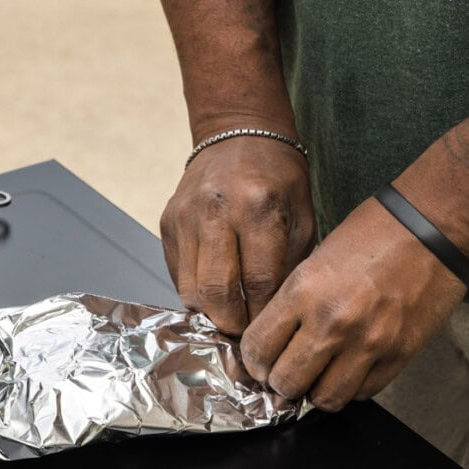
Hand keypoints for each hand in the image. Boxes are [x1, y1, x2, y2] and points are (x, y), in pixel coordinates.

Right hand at [160, 136, 315, 334]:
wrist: (238, 135)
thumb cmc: (278, 178)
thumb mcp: (302, 216)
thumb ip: (290, 265)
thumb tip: (276, 316)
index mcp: (258, 207)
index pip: (258, 282)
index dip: (262, 316)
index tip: (269, 332)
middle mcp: (216, 211)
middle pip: (216, 292)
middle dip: (231, 323)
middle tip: (244, 333)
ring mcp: (185, 217)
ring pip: (190, 289)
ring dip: (210, 311)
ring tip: (229, 316)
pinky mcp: (167, 223)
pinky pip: (177, 273)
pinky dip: (194, 290)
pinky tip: (213, 292)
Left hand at [240, 197, 467, 410]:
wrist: (434, 228)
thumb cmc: (372, 234)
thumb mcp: (314, 259)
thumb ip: (291, 303)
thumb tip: (271, 341)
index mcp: (304, 291)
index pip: (258, 348)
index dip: (253, 360)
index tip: (260, 360)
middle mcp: (333, 322)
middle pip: (286, 383)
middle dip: (280, 381)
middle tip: (286, 371)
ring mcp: (368, 343)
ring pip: (324, 399)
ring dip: (315, 391)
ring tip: (318, 374)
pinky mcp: (399, 355)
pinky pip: (362, 393)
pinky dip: (351, 387)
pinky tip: (349, 368)